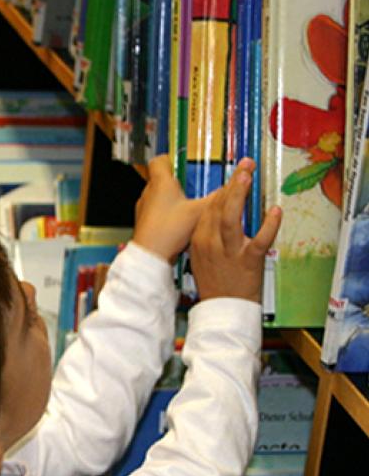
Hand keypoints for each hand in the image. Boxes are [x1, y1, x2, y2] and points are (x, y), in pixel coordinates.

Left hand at [133, 155, 214, 263]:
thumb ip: (215, 199)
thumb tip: (229, 190)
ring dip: (173, 200)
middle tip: (194, 189)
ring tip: (189, 208)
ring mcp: (144, 209)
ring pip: (159, 197)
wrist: (151, 255)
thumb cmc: (168, 230)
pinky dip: (168, 215)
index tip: (184, 164)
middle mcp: (149, 192)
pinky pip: (157, 213)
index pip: (160, 160)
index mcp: (160, 182)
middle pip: (162, 179)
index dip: (172, 159)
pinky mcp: (145, 224)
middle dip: (179, 183)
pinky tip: (180, 225)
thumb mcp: (199, 212)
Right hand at [189, 158, 281, 301]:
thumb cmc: (215, 283)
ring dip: (239, 195)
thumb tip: (218, 212)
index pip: (209, 208)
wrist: (223, 310)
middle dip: (231, 183)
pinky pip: (260, 240)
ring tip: (247, 176)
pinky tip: (275, 211)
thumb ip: (208, 234)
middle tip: (244, 165)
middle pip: (218, 207)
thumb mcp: (202, 256)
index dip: (222, 189)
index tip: (232, 177)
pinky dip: (269, 225)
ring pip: (231, 218)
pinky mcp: (248, 261)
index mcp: (199, 240)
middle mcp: (211, 243)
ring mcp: (229, 252)